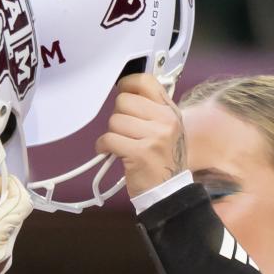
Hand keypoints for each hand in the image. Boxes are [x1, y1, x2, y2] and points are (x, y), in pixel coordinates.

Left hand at [95, 73, 187, 199]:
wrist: (169, 192)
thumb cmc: (162, 160)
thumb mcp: (166, 129)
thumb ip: (150, 109)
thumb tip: (125, 90)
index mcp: (170, 110)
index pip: (145, 81)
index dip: (127, 85)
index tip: (123, 95)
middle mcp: (165, 120)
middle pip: (123, 101)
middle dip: (117, 116)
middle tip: (124, 131)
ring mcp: (154, 136)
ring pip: (114, 120)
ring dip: (111, 133)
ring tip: (120, 144)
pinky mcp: (140, 153)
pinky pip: (109, 138)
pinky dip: (103, 146)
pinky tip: (110, 152)